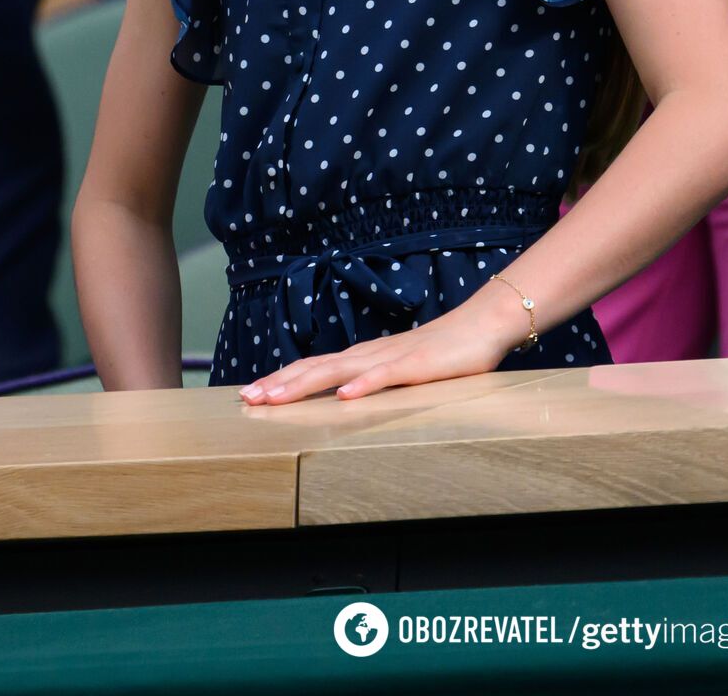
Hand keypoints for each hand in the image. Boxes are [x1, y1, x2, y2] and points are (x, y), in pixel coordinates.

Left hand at [237, 290, 527, 405]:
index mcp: (362, 358)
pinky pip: (385, 377)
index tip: (251, 395)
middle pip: (315, 368)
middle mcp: (367, 355)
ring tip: (276, 398)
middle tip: (248, 398)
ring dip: (304, 384)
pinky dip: (363, 386)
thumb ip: (373, 383)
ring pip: (339, 371)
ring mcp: (390, 357)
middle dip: (279, 383)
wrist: (480, 326)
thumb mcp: (398, 372)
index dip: (281, 380)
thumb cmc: (439, 353)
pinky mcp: (416, 365)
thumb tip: (344, 401)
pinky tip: (343, 397)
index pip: (312, 368)